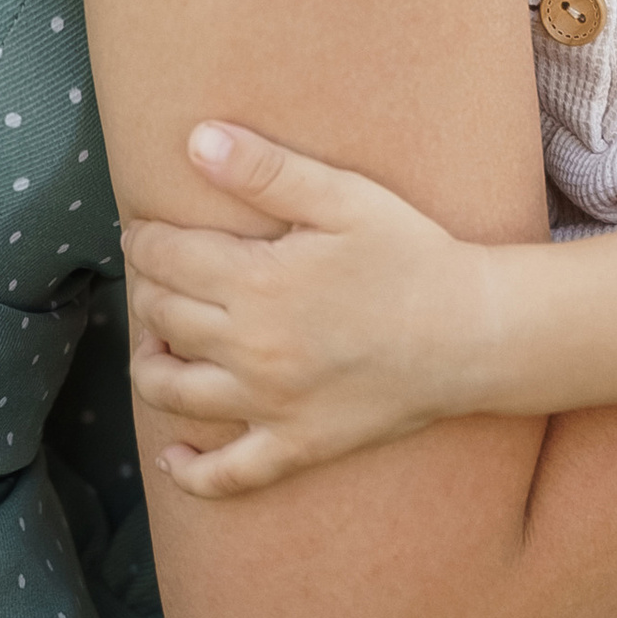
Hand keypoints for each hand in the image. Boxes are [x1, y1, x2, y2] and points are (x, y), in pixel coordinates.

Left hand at [124, 119, 501, 496]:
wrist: (473, 333)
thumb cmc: (413, 255)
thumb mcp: (346, 198)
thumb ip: (268, 170)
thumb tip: (196, 141)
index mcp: (258, 282)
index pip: (166, 258)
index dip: (143, 240)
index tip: (143, 230)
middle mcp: (251, 348)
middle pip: (161, 319)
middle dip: (147, 290)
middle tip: (158, 275)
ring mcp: (270, 404)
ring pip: (172, 392)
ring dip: (149, 365)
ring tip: (155, 344)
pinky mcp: (296, 445)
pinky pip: (227, 475)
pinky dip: (190, 472)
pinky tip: (175, 455)